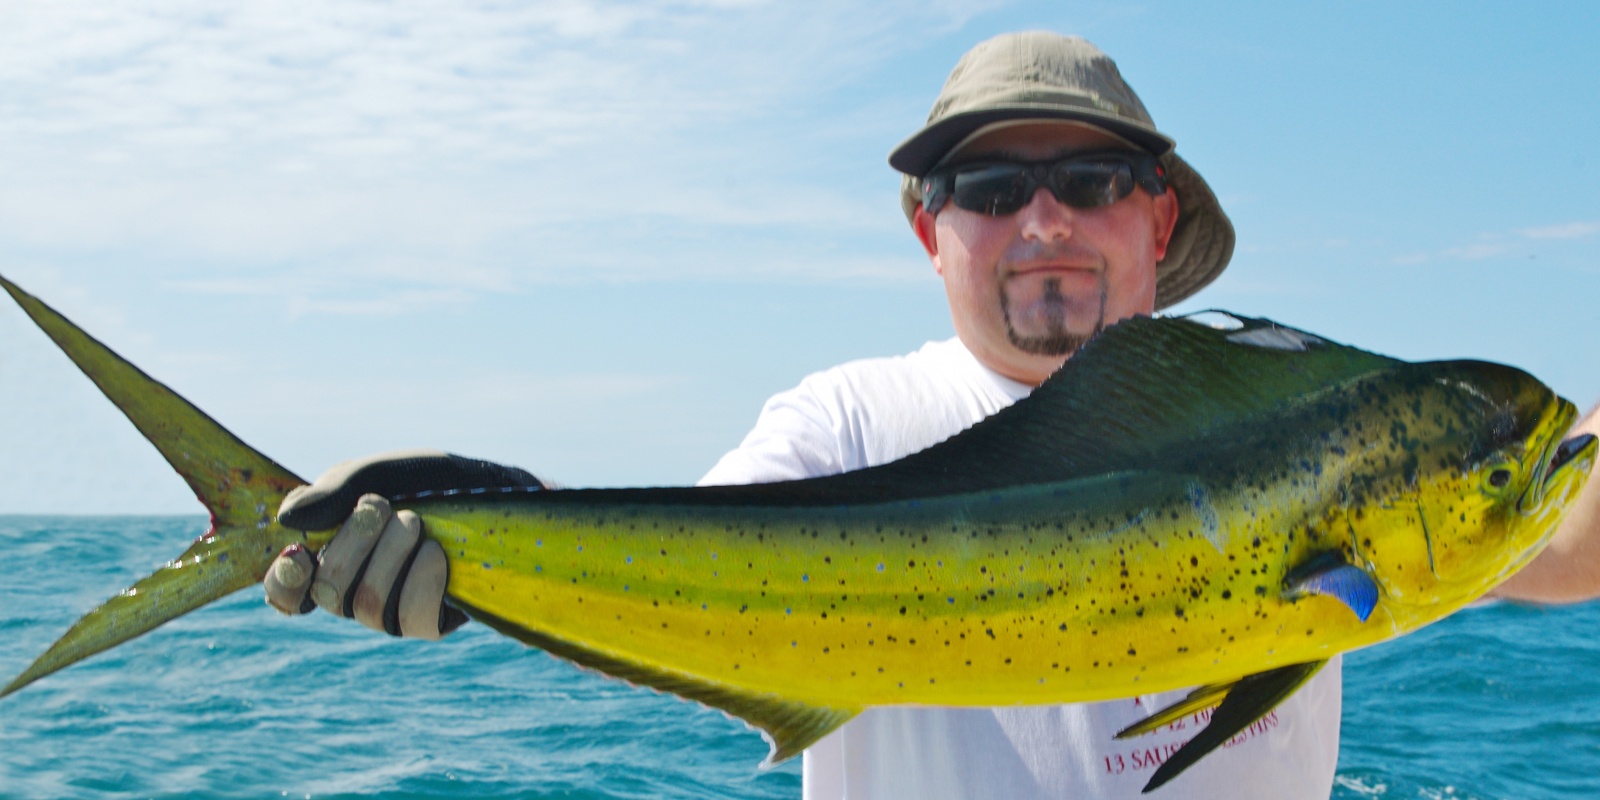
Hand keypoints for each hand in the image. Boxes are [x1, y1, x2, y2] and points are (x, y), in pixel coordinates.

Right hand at [264, 449, 544, 638]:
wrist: (500, 493)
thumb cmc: (433, 482)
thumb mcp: (380, 474)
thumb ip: (333, 492)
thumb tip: (286, 520)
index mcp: (331, 555)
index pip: (287, 592)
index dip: (283, 584)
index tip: (298, 554)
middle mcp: (355, 590)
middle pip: (325, 593)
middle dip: (349, 544)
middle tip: (380, 506)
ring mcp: (392, 610)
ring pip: (364, 606)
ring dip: (387, 556)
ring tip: (414, 520)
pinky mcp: (432, 622)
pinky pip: (410, 620)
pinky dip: (418, 580)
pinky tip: (434, 552)